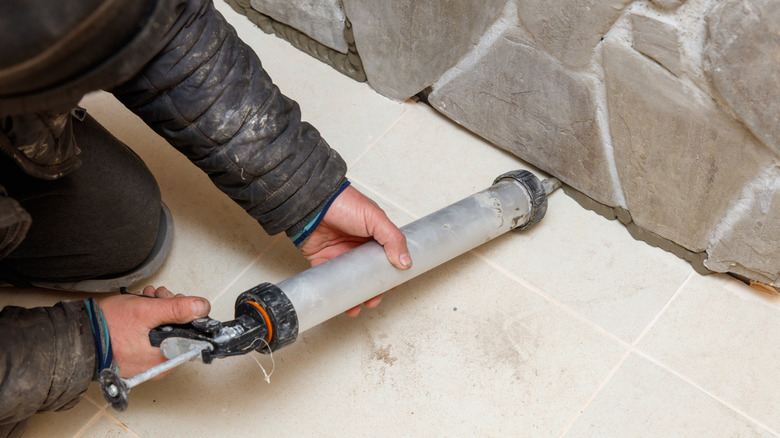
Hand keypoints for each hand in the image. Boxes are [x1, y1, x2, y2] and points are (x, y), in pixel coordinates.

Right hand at [98, 286, 210, 377]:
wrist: (78, 334)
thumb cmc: (107, 327)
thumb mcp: (146, 311)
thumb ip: (176, 310)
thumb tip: (201, 307)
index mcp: (163, 360)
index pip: (190, 335)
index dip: (186, 314)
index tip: (176, 301)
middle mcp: (156, 365)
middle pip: (177, 330)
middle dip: (170, 307)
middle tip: (158, 297)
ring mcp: (145, 360)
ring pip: (163, 328)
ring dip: (158, 309)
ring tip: (146, 299)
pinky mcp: (136, 354)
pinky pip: (150, 334)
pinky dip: (148, 317)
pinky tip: (141, 305)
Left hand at [300, 185, 410, 315]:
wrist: (313, 203)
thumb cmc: (344, 203)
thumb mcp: (375, 218)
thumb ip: (393, 239)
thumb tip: (406, 262)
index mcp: (373, 237)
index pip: (386, 260)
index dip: (389, 275)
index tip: (392, 286)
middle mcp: (357, 247)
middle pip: (368, 274)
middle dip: (372, 290)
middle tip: (373, 299)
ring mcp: (340, 255)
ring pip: (350, 281)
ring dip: (354, 296)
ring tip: (356, 306)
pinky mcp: (323, 260)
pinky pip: (330, 280)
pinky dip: (335, 292)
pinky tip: (340, 301)